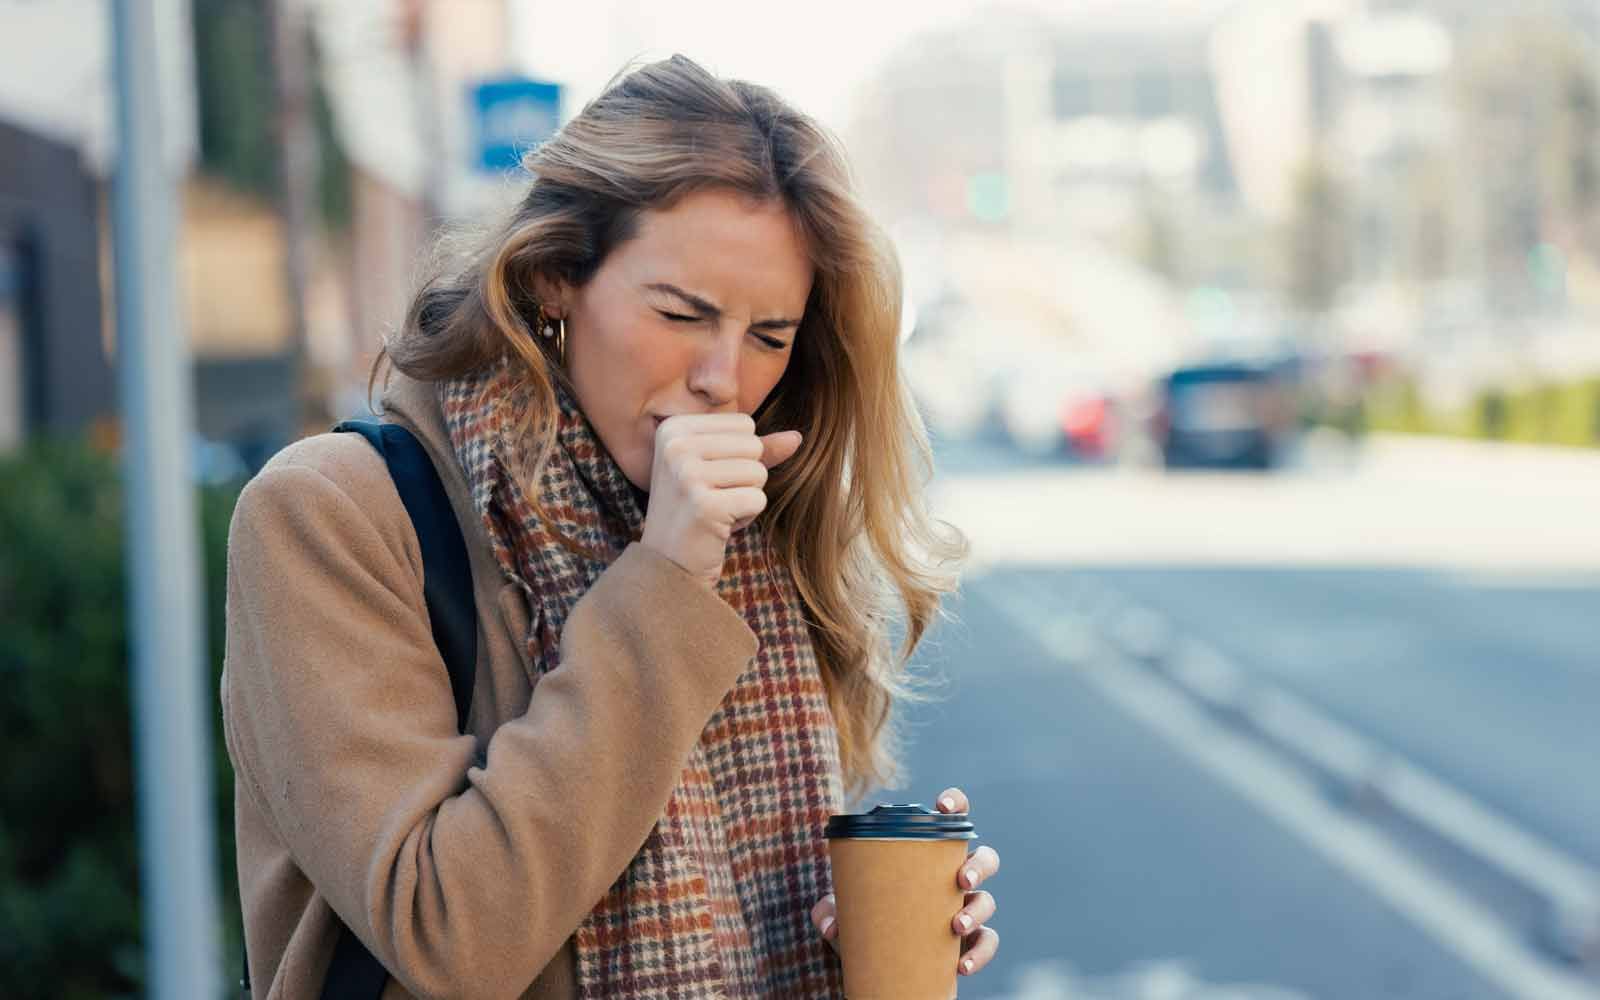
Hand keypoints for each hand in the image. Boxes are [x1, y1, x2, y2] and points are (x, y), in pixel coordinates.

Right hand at [640, 413, 801, 587]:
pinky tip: (720, 526)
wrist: (669, 565)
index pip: (744, 424)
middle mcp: (675, 446)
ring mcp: (687, 475)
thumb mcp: (718, 469)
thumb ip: (756, 449)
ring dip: (745, 497)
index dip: (737, 456)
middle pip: (753, 446)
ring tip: (716, 511)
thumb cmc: (696, 512)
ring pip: (758, 472)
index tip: (707, 479)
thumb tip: (797, 436)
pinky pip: (758, 499)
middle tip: (712, 498)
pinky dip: (747, 516)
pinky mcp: (704, 505)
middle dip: (744, 477)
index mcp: (673, 428)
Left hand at [810, 787, 1000, 979]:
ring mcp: (964, 908)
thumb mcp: (843, 911)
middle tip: (962, 880)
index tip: (942, 807)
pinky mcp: (969, 942)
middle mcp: (952, 878)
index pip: (951, 819)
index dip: (955, 804)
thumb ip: (828, 910)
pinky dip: (980, 954)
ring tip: (956, 926)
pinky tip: (962, 966)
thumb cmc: (866, 920)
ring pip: (988, 901)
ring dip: (978, 911)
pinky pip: (987, 942)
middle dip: (979, 866)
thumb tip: (830, 925)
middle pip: (984, 859)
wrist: (877, 963)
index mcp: (928, 855)